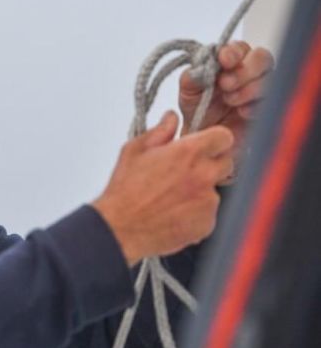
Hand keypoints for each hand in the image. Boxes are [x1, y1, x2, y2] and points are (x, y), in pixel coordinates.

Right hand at [92, 111, 233, 265]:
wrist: (121, 227)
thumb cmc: (125, 190)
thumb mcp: (135, 150)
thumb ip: (160, 131)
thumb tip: (171, 119)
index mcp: (188, 153)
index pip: (224, 137)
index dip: (214, 140)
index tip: (205, 145)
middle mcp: (204, 175)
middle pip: (226, 162)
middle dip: (210, 164)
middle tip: (185, 171)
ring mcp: (208, 201)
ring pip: (216, 189)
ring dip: (201, 190)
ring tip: (172, 196)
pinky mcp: (208, 223)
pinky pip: (209, 212)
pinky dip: (196, 212)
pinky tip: (175, 212)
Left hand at [178, 41, 274, 181]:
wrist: (204, 137)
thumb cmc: (197, 108)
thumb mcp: (188, 91)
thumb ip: (191, 77)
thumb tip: (199, 68)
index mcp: (229, 61)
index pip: (239, 48)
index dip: (233, 52)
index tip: (224, 60)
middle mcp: (248, 70)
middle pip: (262, 57)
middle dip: (244, 70)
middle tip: (226, 84)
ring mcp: (261, 88)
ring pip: (270, 78)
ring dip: (250, 88)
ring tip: (230, 101)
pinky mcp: (268, 107)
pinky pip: (273, 101)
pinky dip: (257, 105)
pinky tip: (243, 112)